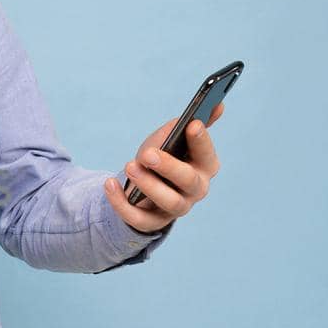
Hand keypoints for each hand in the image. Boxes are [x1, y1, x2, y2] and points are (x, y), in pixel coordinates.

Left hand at [103, 101, 223, 232]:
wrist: (142, 187)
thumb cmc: (161, 157)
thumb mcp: (171, 138)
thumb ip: (189, 123)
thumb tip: (218, 104)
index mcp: (205, 167)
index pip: (207, 155)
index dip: (201, 141)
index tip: (192, 124)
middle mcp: (196, 190)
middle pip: (188, 180)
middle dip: (169, 166)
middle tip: (147, 153)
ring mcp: (176, 208)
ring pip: (168, 201)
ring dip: (148, 184)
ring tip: (129, 166)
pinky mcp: (153, 222)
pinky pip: (139, 218)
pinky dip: (122, 203)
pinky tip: (109, 184)